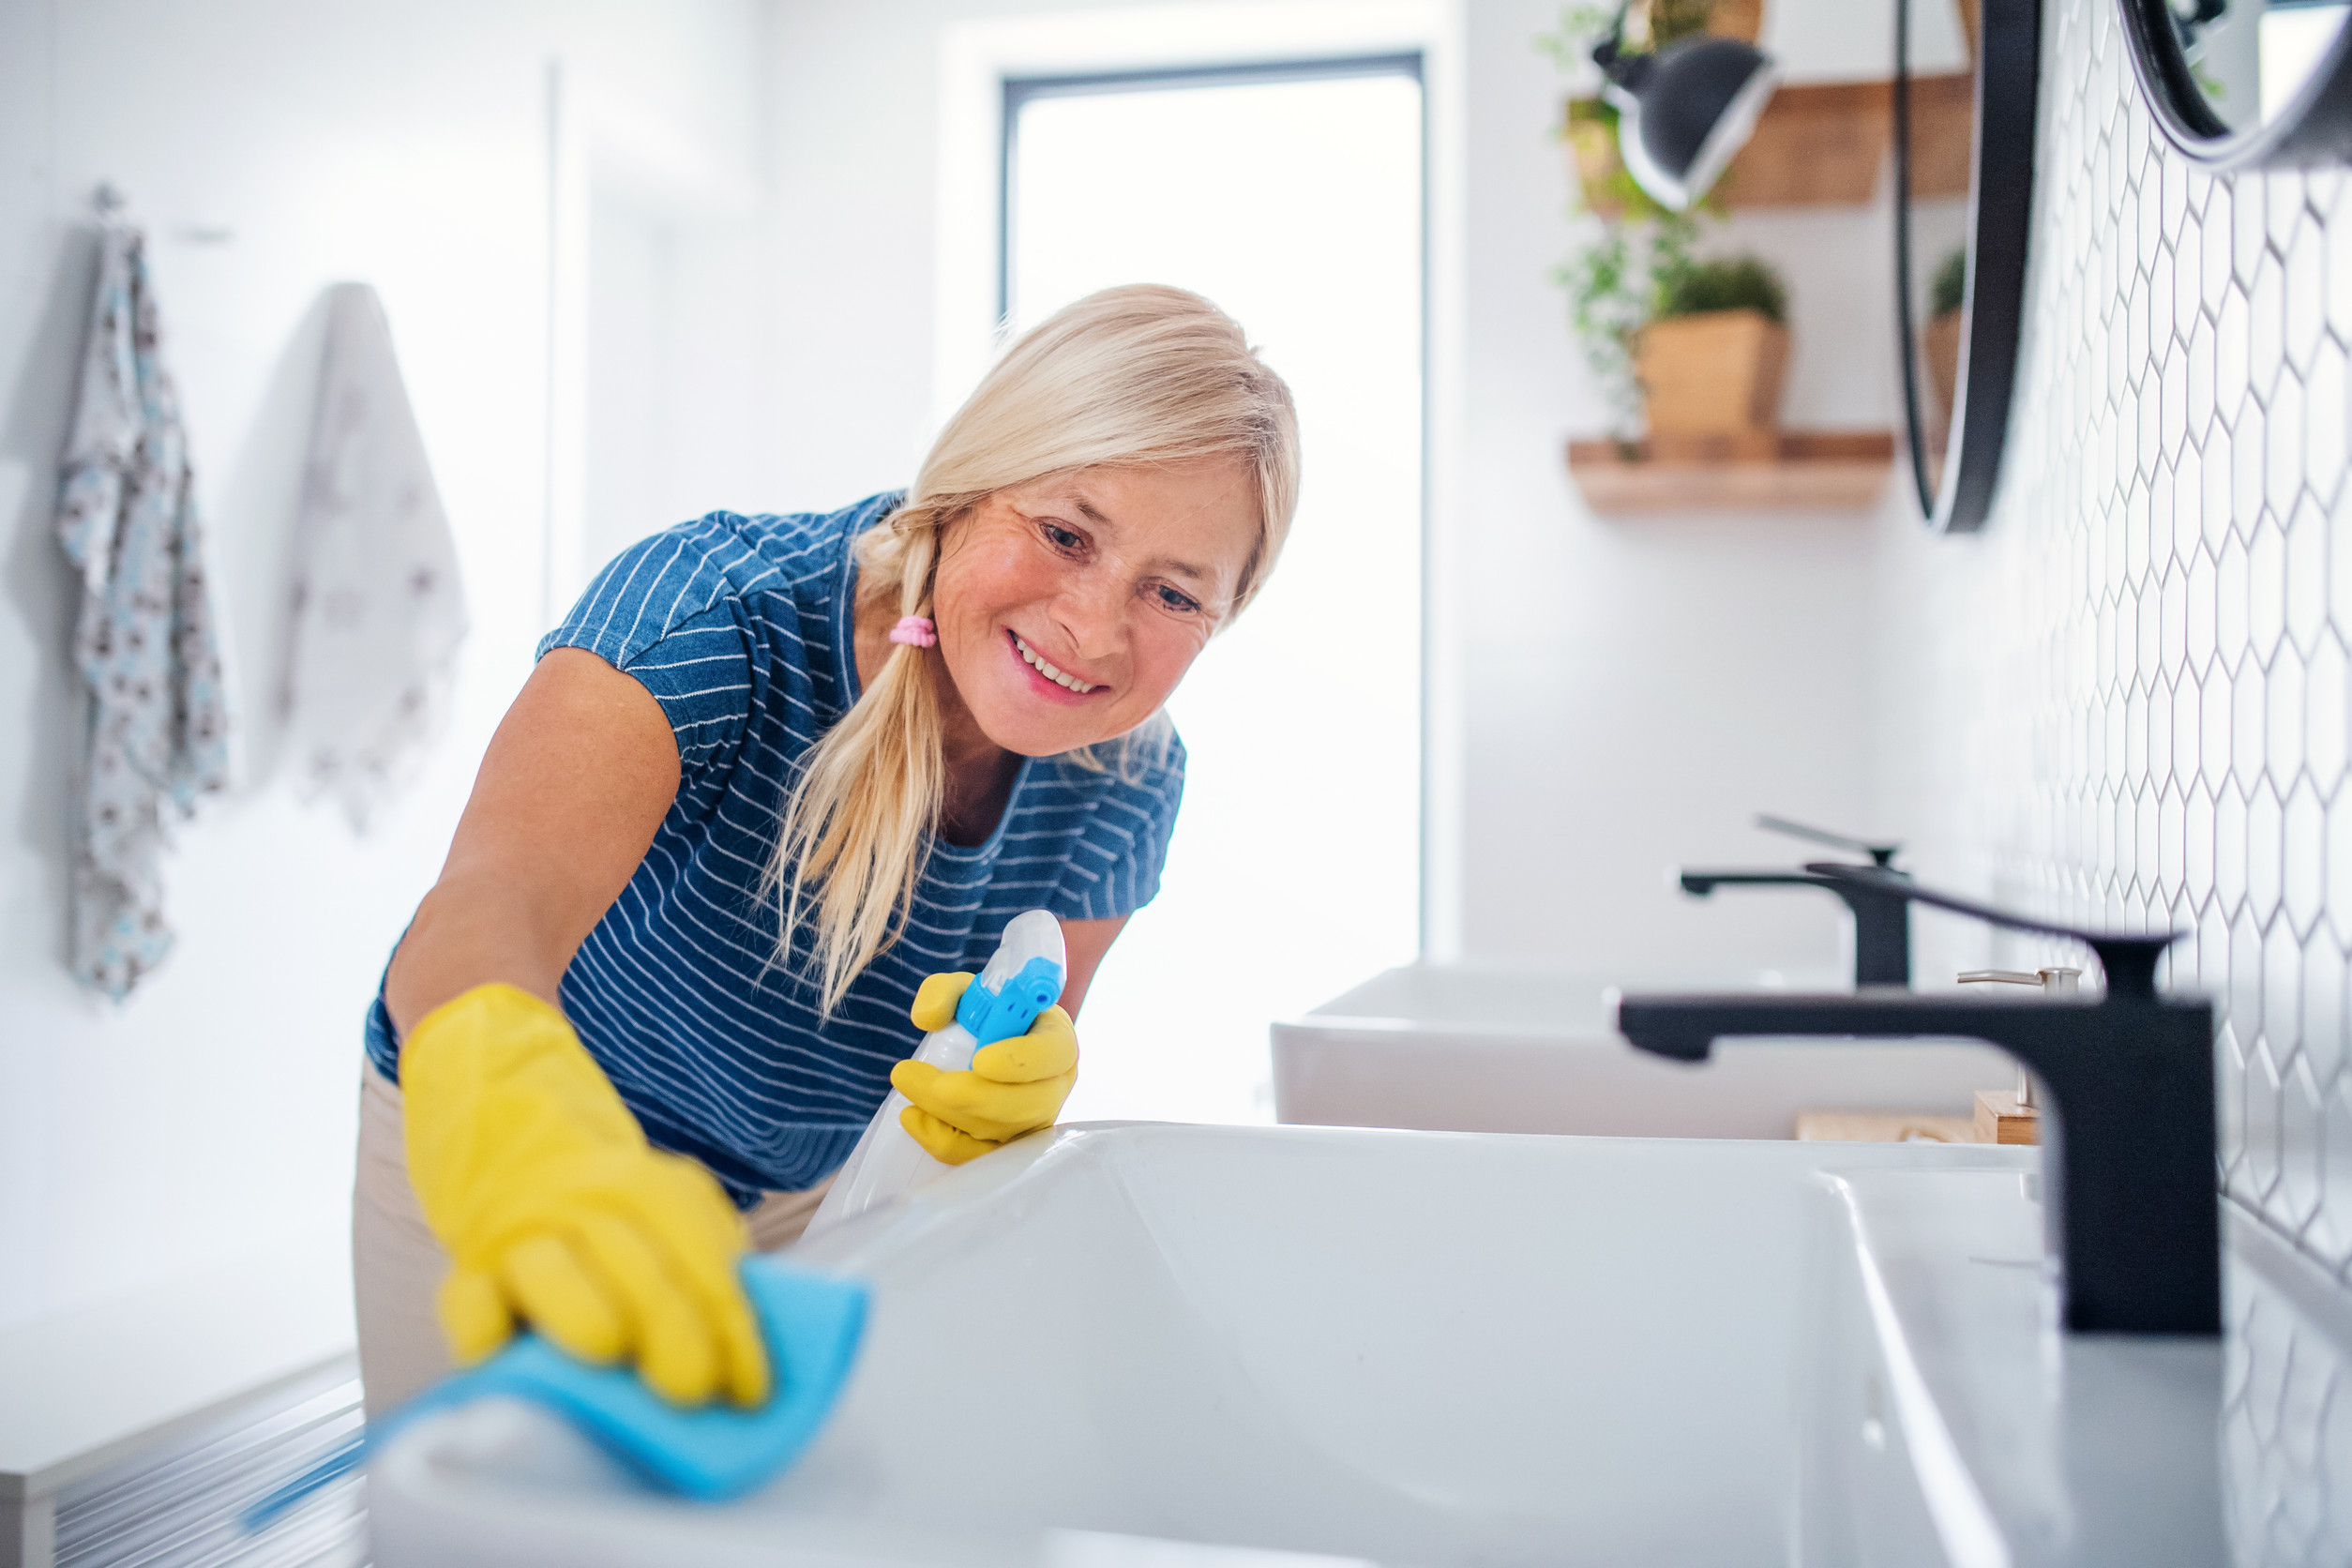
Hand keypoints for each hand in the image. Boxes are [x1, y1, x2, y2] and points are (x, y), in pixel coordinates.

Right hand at [400, 984, 767, 1406]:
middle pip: (632, 1260)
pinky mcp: (468, 1268)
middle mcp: (585, 1205)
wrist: (502, 1126)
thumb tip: (744, 1346)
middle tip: (692, 1386)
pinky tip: (500, 1356)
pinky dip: (479, 1328)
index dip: (730, 1321)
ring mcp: (522, 1235)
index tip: (752, 1387)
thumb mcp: (662, 1204)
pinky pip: (467, 1300)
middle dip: (668, 1324)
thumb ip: (701, 1256)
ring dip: (581, 1309)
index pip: (699, 1252)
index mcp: (646, 1189)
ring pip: (550, 1270)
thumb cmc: (600, 1201)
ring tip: (608, 1350)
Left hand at [890, 971, 1078, 1164]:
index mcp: (1055, 1041)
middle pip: (1025, 1104)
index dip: (1019, 1062)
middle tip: (911, 1074)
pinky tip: (913, 1117)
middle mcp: (1054, 1086)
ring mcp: (1034, 1122)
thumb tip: (928, 1019)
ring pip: (1000, 1132)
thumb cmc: (984, 1014)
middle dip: (967, 1096)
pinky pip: (980, 1157)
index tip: (979, 1059)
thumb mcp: (966, 991)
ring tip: (907, 1088)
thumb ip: (943, 993)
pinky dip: (943, 1142)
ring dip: (947, 1115)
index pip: (1052, 1054)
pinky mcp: (1008, 1146)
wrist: (981, 1047)